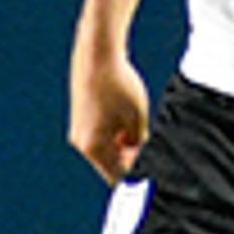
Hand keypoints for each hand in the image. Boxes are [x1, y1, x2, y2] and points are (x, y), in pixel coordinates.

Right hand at [69, 38, 148, 184]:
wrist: (97, 54)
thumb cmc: (119, 86)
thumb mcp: (138, 118)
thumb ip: (139, 144)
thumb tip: (140, 157)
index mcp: (93, 148)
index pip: (118, 177)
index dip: (138, 178)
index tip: (154, 176)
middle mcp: (81, 143)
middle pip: (110, 165)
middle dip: (131, 161)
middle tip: (152, 152)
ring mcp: (79, 131)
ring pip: (106, 151)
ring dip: (124, 147)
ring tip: (140, 130)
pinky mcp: (80, 119)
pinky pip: (100, 137)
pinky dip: (115, 135)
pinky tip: (128, 119)